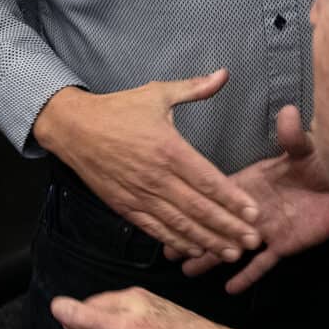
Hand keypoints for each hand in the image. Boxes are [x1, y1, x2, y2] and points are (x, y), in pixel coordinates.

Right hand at [33, 72, 261, 258]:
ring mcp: (140, 195)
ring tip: (231, 254)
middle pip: (199, 209)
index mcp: (169, 149)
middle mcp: (157, 177)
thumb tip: (223, 74)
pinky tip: (195, 251)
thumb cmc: (117, 110)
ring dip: (208, 241)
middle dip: (229, 228)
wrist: (73, 128)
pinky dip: (176, 243)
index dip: (233, 200)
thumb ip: (194, 88)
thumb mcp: (157, 94)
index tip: (254, 213)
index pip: (209, 180)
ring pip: (180, 225)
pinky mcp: (125, 207)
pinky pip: (155, 230)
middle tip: (253, 242)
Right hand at [177, 106, 328, 293]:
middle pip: (216, 224)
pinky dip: (248, 276)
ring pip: (233, 246)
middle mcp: (253, 209)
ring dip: (211, 257)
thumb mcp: (305, 148)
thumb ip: (293, 135)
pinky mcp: (285, 245)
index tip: (169, 206)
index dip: (194, 202)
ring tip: (188, 270)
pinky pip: (263, 265)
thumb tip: (288, 111)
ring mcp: (267, 230)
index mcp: (250, 183)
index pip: (216, 193)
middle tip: (168, 250)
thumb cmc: (324, 163)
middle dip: (192, 235)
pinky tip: (230, 288)